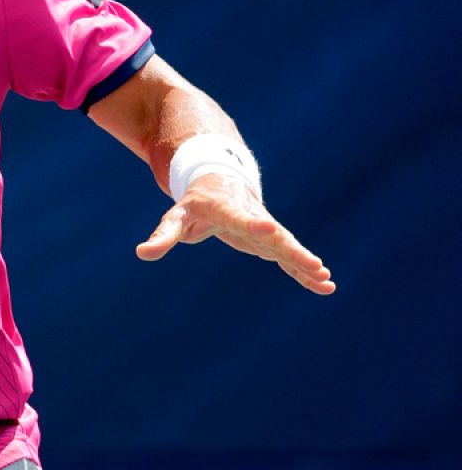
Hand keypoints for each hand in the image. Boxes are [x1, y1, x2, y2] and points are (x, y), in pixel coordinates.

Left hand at [137, 173, 335, 294]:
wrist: (219, 183)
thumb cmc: (194, 204)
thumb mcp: (176, 218)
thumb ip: (163, 236)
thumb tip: (142, 253)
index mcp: (226, 209)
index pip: (240, 217)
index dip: (253, 223)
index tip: (270, 228)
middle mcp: (252, 218)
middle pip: (275, 235)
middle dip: (294, 251)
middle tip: (315, 265)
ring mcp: (265, 229)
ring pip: (288, 247)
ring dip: (306, 264)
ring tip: (326, 281)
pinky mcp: (271, 242)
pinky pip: (290, 257)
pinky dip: (304, 271)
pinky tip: (324, 285)